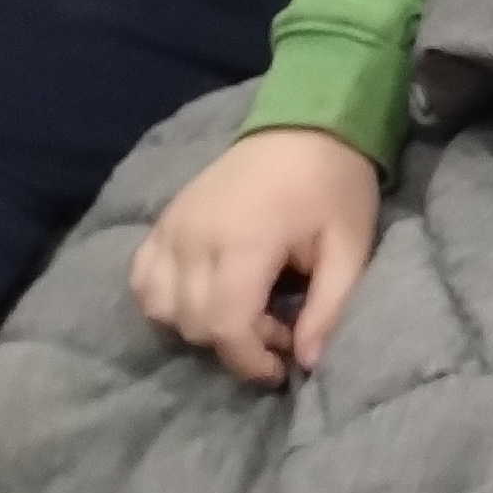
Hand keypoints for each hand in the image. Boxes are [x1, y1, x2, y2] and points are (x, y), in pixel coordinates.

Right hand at [131, 125, 384, 384]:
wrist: (304, 124)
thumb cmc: (333, 186)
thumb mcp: (350, 247)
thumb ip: (329, 308)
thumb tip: (308, 363)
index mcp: (245, 241)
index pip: (225, 326)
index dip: (250, 361)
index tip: (281, 367)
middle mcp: (196, 236)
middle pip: (194, 323)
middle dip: (236, 343)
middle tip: (277, 327)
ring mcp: (172, 226)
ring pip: (160, 308)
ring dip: (199, 324)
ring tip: (244, 310)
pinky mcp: (162, 221)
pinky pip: (142, 278)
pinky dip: (165, 299)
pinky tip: (203, 294)